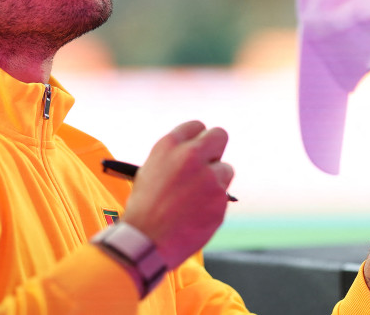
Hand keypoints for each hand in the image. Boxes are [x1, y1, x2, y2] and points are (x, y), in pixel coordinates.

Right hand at [121, 121, 234, 268]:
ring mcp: (208, 177)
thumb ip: (174, 159)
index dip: (198, 138)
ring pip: (226, 169)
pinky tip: (196, 215)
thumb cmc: (143, 211)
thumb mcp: (150, 173)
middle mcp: (191, 156)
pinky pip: (223, 196)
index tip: (199, 146)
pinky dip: (214, 204)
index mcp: (169, 146)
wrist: (145, 242)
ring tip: (194, 201)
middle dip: (216, 148)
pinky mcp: (220, 198)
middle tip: (212, 162)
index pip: (196, 126)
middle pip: (219, 136)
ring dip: (216, 181)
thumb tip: (195, 154)